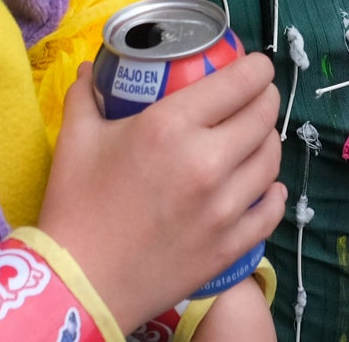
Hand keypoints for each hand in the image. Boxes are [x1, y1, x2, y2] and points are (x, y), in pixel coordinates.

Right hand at [39, 51, 285, 334]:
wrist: (80, 283)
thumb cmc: (75, 206)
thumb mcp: (76, 139)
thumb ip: (86, 95)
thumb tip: (88, 69)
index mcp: (170, 126)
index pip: (239, 82)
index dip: (255, 67)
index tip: (254, 65)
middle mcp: (206, 162)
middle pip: (263, 116)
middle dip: (265, 98)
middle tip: (254, 97)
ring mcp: (224, 207)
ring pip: (271, 161)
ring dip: (268, 142)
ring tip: (255, 139)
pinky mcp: (231, 245)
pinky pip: (272, 210)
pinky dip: (274, 193)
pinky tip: (266, 186)